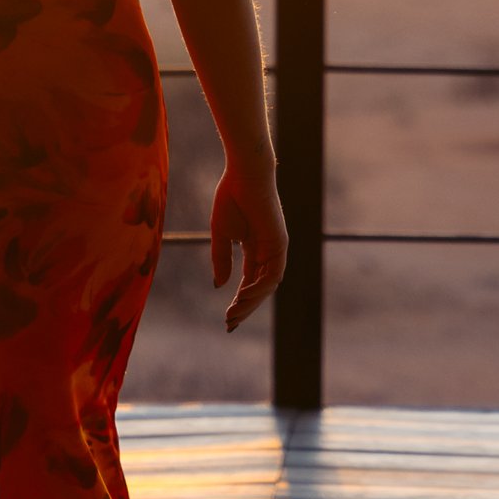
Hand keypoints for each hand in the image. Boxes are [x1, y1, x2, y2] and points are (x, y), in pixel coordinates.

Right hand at [211, 164, 287, 331]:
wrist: (244, 175)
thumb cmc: (231, 198)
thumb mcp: (221, 233)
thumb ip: (221, 259)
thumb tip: (219, 285)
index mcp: (255, 249)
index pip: (249, 282)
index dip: (239, 301)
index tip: (227, 318)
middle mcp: (268, 252)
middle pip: (259, 289)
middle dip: (245, 308)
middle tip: (230, 324)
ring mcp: (276, 249)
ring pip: (267, 286)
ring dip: (251, 302)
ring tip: (233, 314)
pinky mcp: (279, 244)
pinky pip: (272, 274)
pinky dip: (258, 287)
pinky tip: (242, 296)